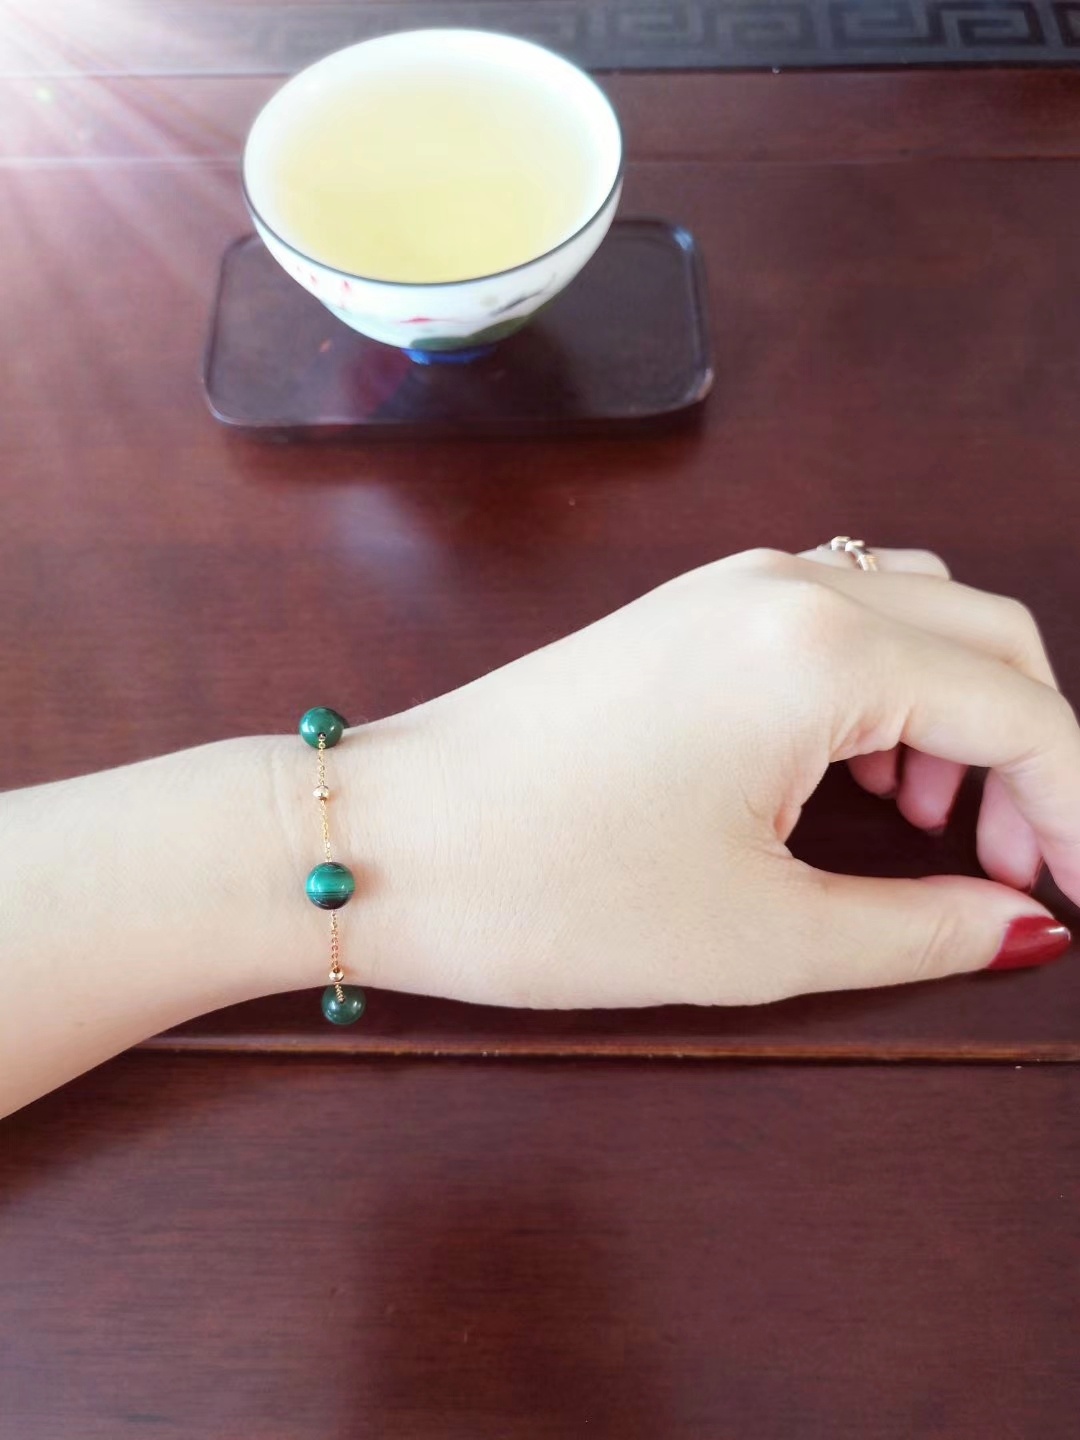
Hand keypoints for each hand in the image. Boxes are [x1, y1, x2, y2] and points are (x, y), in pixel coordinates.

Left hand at [347, 547, 1076, 1007]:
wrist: (383, 839)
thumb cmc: (554, 890)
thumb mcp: (762, 933)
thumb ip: (923, 927)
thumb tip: (1023, 924)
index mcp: (824, 650)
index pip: (1022, 709)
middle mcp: (788, 586)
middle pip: (984, 637)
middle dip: (1031, 753)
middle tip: (1019, 868)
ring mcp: (729, 587)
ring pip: (914, 618)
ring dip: (957, 715)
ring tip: (933, 831)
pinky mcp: (686, 613)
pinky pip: (835, 622)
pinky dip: (883, 693)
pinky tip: (854, 781)